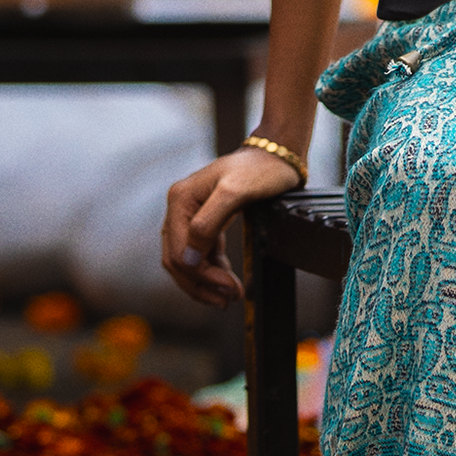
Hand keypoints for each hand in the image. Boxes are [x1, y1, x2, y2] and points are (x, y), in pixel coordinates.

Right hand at [161, 144, 303, 307]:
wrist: (277, 156)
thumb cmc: (260, 170)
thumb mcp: (235, 193)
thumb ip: (207, 224)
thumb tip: (187, 259)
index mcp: (180, 200)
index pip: (178, 252)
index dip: (200, 276)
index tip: (227, 289)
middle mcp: (180, 207)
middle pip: (178, 260)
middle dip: (201, 284)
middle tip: (227, 299)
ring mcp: (191, 214)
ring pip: (188, 260)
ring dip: (205, 281)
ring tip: (229, 295)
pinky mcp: (205, 220)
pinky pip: (201, 252)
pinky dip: (211, 269)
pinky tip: (226, 279)